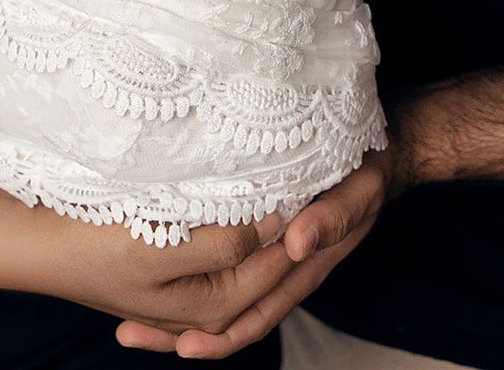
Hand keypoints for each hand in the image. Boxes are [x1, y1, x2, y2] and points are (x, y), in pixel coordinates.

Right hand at [30, 203, 301, 340]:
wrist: (40, 243)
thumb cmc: (97, 244)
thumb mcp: (167, 247)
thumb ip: (228, 242)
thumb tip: (278, 223)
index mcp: (214, 305)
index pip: (279, 262)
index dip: (302, 222)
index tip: (320, 178)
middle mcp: (207, 305)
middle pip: (266, 261)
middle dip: (291, 226)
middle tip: (314, 177)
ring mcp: (188, 288)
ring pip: (244, 254)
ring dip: (264, 224)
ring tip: (286, 185)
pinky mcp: (172, 266)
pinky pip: (219, 249)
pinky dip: (236, 227)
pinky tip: (244, 200)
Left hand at [117, 148, 402, 356]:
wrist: (377, 157)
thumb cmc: (366, 172)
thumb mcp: (357, 192)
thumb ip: (331, 217)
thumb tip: (295, 242)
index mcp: (302, 269)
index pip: (255, 315)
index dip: (219, 336)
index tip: (182, 346)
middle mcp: (280, 271)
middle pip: (226, 317)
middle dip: (178, 332)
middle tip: (128, 333)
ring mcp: (266, 257)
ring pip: (217, 298)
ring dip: (174, 313)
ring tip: (126, 318)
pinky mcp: (255, 235)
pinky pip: (219, 269)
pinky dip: (187, 278)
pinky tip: (153, 273)